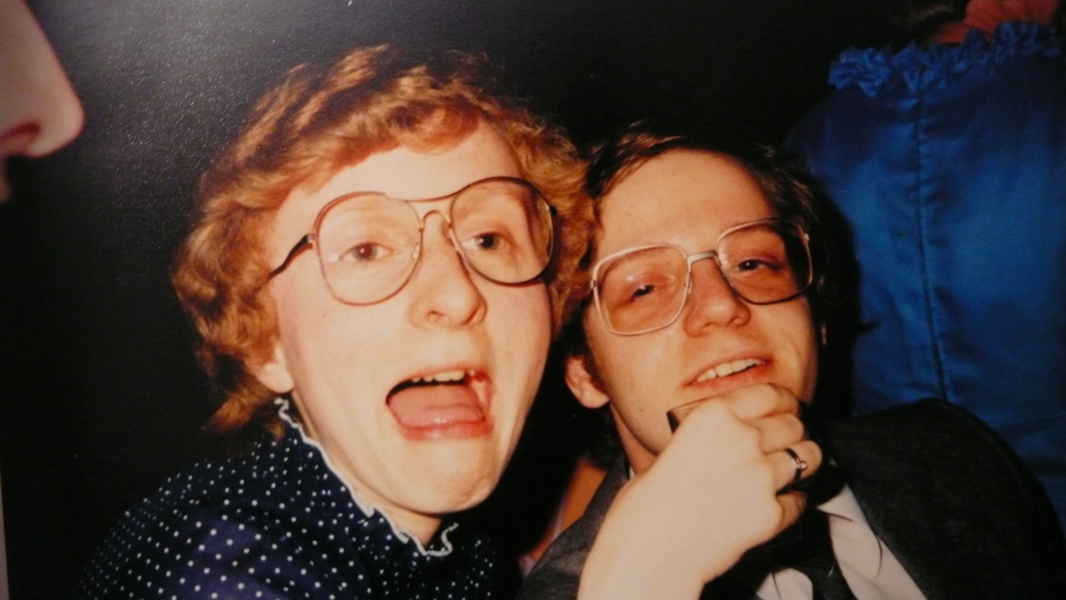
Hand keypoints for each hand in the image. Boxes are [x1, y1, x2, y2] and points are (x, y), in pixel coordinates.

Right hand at [578, 384, 821, 599]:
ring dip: (803, 463)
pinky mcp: (772, 514)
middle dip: (794, 432)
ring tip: (792, 470)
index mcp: (715, 415)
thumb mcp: (673, 448)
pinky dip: (791, 503)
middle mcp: (744, 439)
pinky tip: (774, 506)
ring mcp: (762, 477)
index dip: (784, 401)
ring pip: (808, 458)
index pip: (770, 394)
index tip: (786, 408)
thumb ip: (708, 437)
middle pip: (794, 424)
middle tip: (787, 442)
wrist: (649, 550)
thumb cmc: (647, 502)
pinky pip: (799, 501)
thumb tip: (728, 438)